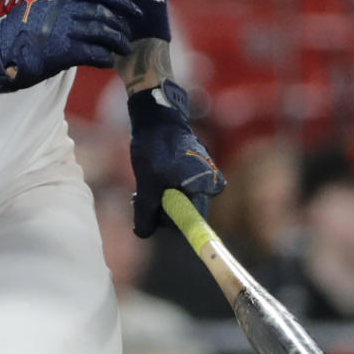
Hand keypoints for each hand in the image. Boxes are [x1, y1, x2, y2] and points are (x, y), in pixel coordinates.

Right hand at [0, 0, 139, 91]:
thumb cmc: (14, 32)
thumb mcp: (36, 4)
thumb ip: (59, 3)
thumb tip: (85, 8)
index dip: (120, 0)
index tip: (133, 10)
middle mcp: (63, 7)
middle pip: (104, 12)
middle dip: (121, 24)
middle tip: (128, 35)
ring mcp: (64, 28)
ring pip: (103, 32)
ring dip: (118, 42)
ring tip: (124, 49)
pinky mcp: (64, 51)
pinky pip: (95, 52)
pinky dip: (105, 57)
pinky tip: (108, 61)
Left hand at [128, 80, 225, 237]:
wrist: (159, 119)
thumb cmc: (154, 147)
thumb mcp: (146, 182)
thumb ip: (145, 211)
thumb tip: (143, 233)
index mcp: (205, 187)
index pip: (190, 223)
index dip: (169, 222)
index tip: (152, 216)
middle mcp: (212, 184)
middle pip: (185, 214)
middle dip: (161, 209)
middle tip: (141, 196)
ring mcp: (207, 178)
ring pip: (181, 203)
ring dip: (161, 199)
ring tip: (147, 183)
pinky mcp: (199, 173)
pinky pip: (182, 192)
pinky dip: (167, 190)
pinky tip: (155, 178)